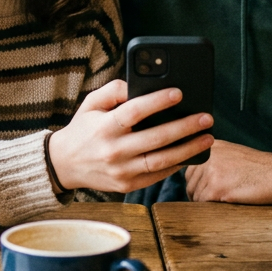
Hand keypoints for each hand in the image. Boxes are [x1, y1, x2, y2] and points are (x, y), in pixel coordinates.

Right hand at [47, 80, 213, 193]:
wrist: (64, 165)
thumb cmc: (83, 129)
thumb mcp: (91, 104)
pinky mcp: (127, 186)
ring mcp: (121, 172)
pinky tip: (191, 153)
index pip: (134, 112)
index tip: (178, 92)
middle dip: (184, 127)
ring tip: (207, 137)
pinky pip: (157, 175)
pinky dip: (176, 165)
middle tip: (206, 117)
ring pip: (161, 161)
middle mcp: (113, 151)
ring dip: (188, 149)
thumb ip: (113, 90)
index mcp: (104, 127)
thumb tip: (139, 84)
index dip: (157, 101)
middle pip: (155, 138)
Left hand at [183, 140, 271, 204]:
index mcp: (212, 146)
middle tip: (211, 201)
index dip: (195, 182)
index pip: (190, 167)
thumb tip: (195, 177)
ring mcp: (211, 170)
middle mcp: (208, 155)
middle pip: (190, 181)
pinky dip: (210, 207)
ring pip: (195, 194)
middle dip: (197, 193)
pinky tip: (223, 204)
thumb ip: (214, 160)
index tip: (201, 190)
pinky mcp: (216, 186)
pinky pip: (202, 202)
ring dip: (205, 202)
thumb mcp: (233, 154)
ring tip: (220, 202)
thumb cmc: (259, 169)